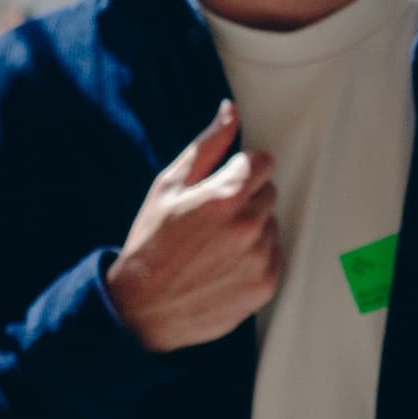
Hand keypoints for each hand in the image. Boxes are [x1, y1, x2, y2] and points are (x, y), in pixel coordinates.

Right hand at [104, 100, 281, 352]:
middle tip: (212, 218)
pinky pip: (274, 254)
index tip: (222, 185)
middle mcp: (248, 225)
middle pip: (269, 191)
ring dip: (251, 228)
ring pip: (271, 223)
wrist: (143, 308)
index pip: (263, 162)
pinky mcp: (266, 284)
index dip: (241, 170)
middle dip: (246, 198)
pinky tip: (224, 264)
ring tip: (215, 245)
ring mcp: (260, 257)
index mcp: (226, 195)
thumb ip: (207, 146)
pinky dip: (255, 256)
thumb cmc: (151, 242)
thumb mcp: (169, 186)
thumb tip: (230, 111)